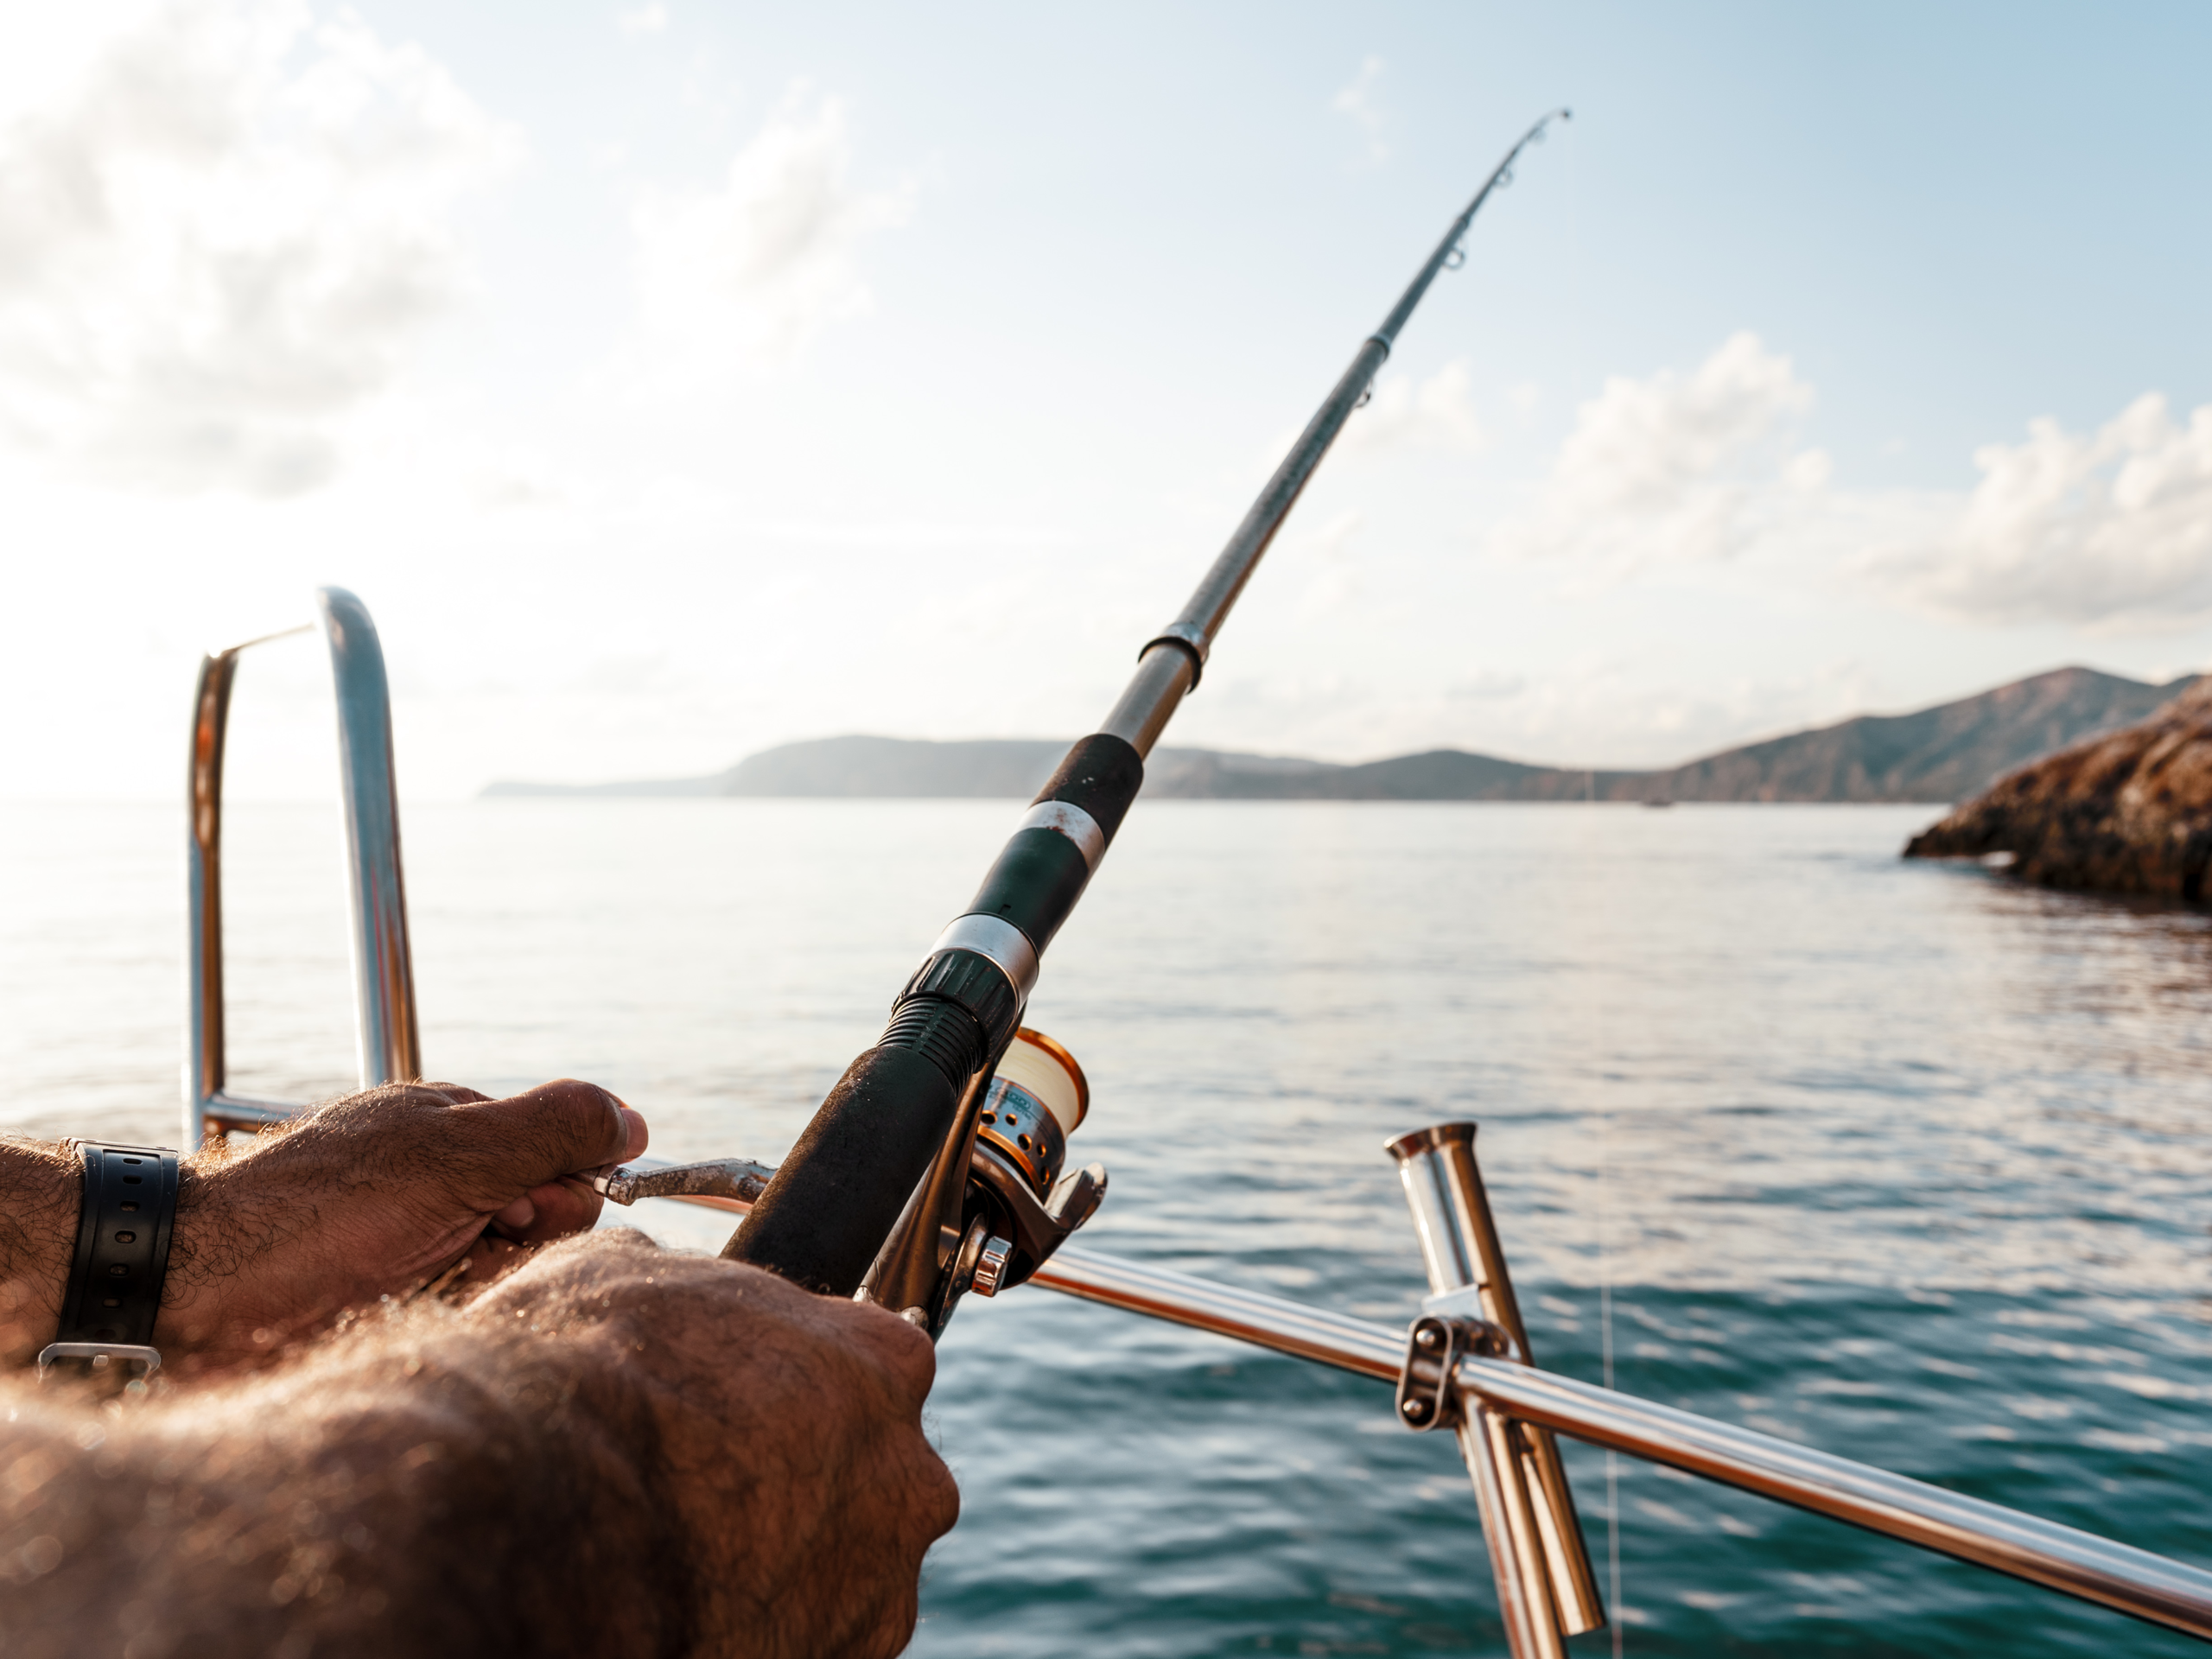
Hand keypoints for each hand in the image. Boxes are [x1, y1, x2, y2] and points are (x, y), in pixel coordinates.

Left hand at [155, 1079, 647, 1369]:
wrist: (197, 1297)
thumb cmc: (313, 1213)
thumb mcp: (452, 1152)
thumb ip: (553, 1127)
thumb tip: (633, 1120)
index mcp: (455, 1128)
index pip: (567, 1153)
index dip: (559, 1190)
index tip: (511, 1210)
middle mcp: (442, 1182)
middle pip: (547, 1217)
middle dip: (522, 1242)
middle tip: (463, 1245)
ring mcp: (418, 1246)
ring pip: (511, 1273)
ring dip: (485, 1289)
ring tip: (419, 1291)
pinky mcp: (395, 1307)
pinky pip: (468, 1318)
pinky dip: (455, 1324)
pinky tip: (407, 1322)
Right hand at [471, 1231, 959, 1658]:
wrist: (535, 1524)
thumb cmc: (584, 1379)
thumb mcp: (627, 1274)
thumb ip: (688, 1286)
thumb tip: (662, 1284)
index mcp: (883, 1361)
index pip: (875, 1361)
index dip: (803, 1379)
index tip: (751, 1396)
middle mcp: (909, 1476)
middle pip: (875, 1472)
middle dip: (809, 1476)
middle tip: (717, 1482)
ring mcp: (881, 1585)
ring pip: (848, 1566)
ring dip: (788, 1560)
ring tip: (690, 1556)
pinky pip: (809, 1638)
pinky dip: (760, 1626)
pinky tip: (691, 1608)